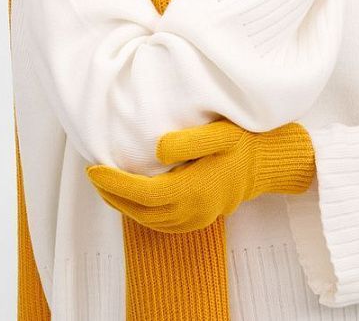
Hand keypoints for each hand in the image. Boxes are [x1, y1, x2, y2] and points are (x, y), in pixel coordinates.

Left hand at [85, 118, 314, 232]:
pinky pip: (162, 224)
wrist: (266, 164)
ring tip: (105, 185)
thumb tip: (157, 151)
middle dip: (112, 195)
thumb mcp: (218, 134)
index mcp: (194, 189)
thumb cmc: (242, 143)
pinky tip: (132, 198)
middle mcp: (193, 210)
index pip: (144, 193)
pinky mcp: (198, 220)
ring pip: (149, 221)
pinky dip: (141, 213)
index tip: (95, 169)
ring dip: (124, 206)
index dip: (115, 184)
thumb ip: (188, 141)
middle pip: (141, 211)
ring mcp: (196, 219)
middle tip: (93, 175)